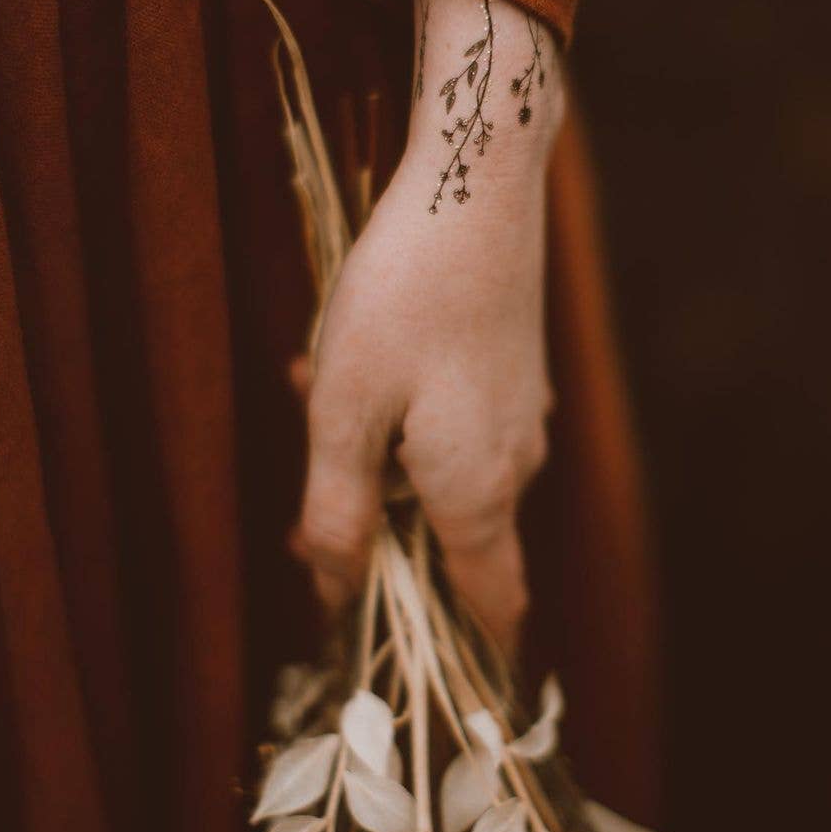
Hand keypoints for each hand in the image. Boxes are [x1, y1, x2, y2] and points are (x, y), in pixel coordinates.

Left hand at [293, 0, 562, 652]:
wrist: (477, 186)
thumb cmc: (405, 297)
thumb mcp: (346, 410)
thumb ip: (339, 512)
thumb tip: (337, 589)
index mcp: (477, 492)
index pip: (488, 608)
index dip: (451, 643)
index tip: (398, 645)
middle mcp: (514, 461)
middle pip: (451, 541)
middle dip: (377, 532)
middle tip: (312, 496)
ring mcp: (519, 413)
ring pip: (441, 472)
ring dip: (378, 458)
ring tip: (318, 391)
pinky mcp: (510, 372)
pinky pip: (452, 423)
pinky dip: (402, 416)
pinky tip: (359, 359)